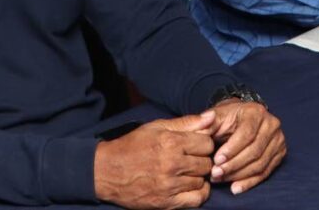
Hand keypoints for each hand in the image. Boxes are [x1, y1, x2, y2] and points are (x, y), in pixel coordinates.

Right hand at [93, 111, 214, 209]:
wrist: (107, 171)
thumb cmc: (133, 145)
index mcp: (171, 142)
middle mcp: (172, 164)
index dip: (203, 143)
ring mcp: (169, 185)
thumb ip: (186, 122)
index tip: (196, 145)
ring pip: (202, 181)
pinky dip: (198, 193)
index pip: (207, 143)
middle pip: (206, 163)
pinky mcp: (166, 202)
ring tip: (188, 172)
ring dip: (198, 176)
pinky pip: (196, 199)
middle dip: (202, 160)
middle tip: (192, 159)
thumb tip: (211, 117)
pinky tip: (190, 186)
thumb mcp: (157, 127)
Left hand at [205, 100, 285, 194]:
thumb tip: (202, 123)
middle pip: (255, 151)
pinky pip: (265, 172)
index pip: (247, 133)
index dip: (232, 148)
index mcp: (256, 112)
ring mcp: (278, 140)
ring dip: (239, 175)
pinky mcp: (279, 154)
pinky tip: (235, 188)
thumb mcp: (216, 116)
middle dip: (233, 165)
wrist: (241, 120)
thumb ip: (206, 122)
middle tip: (215, 173)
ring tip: (220, 179)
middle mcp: (271, 124)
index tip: (217, 160)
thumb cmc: (227, 119)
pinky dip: (249, 182)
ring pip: (260, 164)